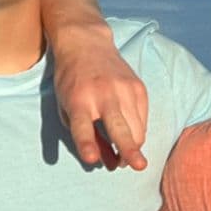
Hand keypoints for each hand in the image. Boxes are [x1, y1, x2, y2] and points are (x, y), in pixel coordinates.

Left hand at [52, 19, 149, 170]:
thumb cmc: (72, 82)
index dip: (86, 144)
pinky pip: (143, 121)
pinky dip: (137, 132)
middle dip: (129, 149)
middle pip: (118, 127)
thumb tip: (110, 163)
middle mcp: (102, 94)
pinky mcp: (139, 88)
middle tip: (138, 166)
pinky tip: (127, 131)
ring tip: (124, 155)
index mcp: (78, 100)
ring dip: (132, 148)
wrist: (86, 45)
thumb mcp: (66, 108)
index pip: (82, 126)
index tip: (91, 158)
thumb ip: (85, 136)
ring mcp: (124, 90)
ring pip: (137, 130)